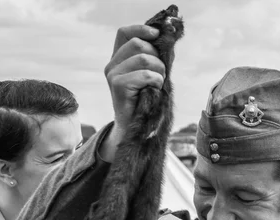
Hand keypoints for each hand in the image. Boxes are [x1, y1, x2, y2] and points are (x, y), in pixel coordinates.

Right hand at [100, 25, 165, 160]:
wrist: (135, 130)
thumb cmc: (146, 103)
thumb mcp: (150, 76)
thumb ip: (155, 58)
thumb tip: (168, 40)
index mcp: (118, 59)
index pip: (125, 32)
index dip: (142, 30)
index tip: (157, 35)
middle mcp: (112, 65)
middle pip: (138, 44)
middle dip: (157, 58)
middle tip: (161, 75)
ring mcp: (112, 74)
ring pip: (144, 58)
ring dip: (159, 71)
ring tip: (157, 85)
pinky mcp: (117, 85)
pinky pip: (145, 74)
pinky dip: (156, 81)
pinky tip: (154, 91)